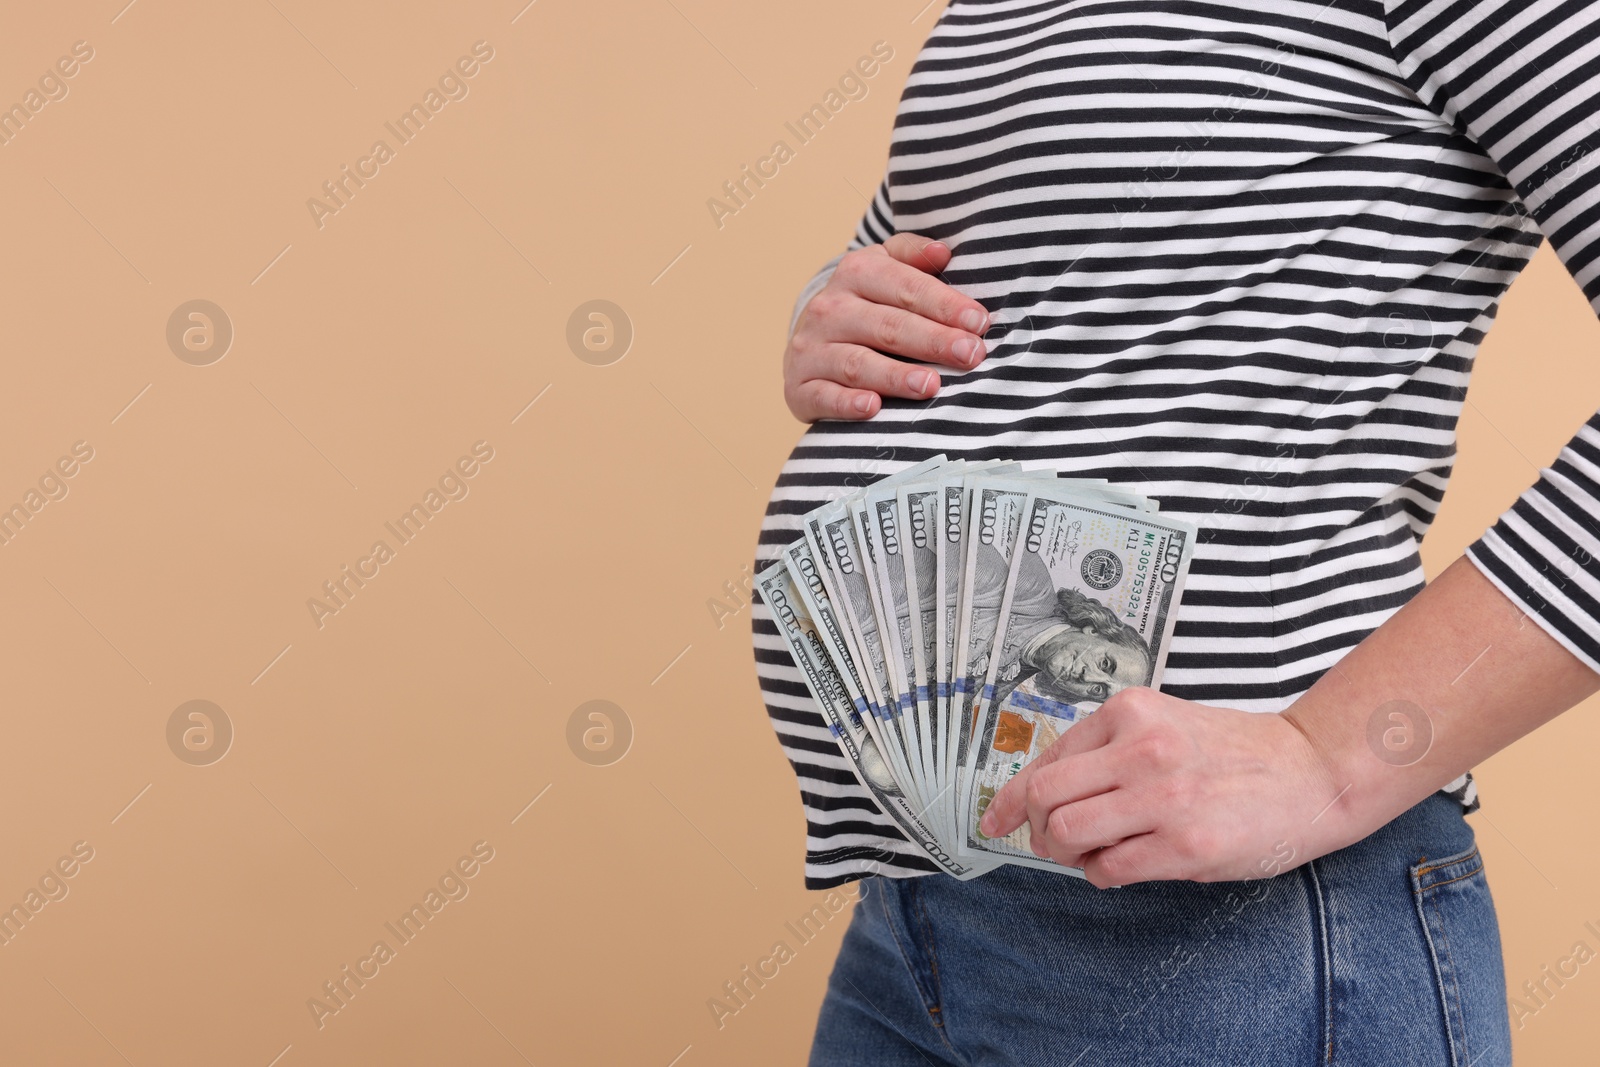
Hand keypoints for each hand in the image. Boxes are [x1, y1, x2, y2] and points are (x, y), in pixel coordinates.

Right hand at [782, 233, 990, 421]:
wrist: (811, 339)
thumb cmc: (866, 304)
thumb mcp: (885, 267)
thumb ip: (912, 254)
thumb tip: (942, 251)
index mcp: (855, 272)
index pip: (905, 286)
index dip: (944, 304)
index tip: (979, 322)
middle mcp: (829, 309)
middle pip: (887, 326)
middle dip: (932, 340)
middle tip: (970, 354)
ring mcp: (811, 349)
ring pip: (857, 363)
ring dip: (896, 376)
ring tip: (932, 385)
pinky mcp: (799, 387)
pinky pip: (823, 396)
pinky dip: (846, 403)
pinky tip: (873, 407)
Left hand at [978, 687, 1352, 888]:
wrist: (1310, 771)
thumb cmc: (1231, 754)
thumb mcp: (1161, 727)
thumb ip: (1106, 752)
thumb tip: (1042, 796)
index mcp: (1129, 712)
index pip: (1046, 759)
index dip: (1012, 798)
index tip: (994, 820)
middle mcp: (1142, 749)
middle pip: (1046, 796)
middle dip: (1038, 828)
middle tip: (1051, 843)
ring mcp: (1164, 797)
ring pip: (1069, 833)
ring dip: (1067, 854)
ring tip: (1091, 855)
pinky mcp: (1186, 844)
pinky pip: (1110, 869)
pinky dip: (1102, 875)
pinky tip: (1122, 867)